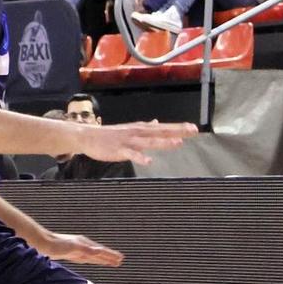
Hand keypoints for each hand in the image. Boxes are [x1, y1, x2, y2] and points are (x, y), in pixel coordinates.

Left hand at [46, 232, 123, 267]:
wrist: (42, 242)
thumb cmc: (56, 244)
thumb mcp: (73, 247)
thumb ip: (86, 249)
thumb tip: (99, 251)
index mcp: (85, 244)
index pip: (101, 251)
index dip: (111, 255)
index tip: (120, 258)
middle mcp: (82, 245)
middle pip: (99, 253)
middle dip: (109, 257)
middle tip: (120, 260)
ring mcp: (77, 249)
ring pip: (93, 255)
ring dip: (101, 258)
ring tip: (109, 261)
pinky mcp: (70, 253)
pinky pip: (85, 257)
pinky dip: (91, 259)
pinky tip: (90, 259)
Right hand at [78, 120, 197, 164]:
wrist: (88, 136)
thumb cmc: (110, 135)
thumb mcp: (130, 128)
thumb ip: (145, 127)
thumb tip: (157, 122)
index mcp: (141, 129)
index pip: (164, 128)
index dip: (179, 128)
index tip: (194, 128)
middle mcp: (138, 133)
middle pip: (161, 132)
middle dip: (177, 131)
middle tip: (193, 131)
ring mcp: (129, 141)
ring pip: (149, 142)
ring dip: (163, 142)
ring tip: (178, 143)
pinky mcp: (119, 150)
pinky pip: (131, 155)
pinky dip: (140, 157)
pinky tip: (148, 161)